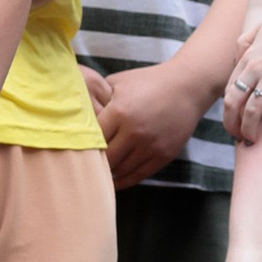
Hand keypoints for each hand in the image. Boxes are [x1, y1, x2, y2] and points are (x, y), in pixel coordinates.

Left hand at [84, 57, 204, 189]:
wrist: (187, 87)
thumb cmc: (148, 81)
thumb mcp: (119, 82)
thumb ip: (98, 98)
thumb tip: (77, 113)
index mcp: (119, 112)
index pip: (91, 137)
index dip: (82, 143)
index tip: (75, 148)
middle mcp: (134, 131)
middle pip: (105, 158)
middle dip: (94, 161)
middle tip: (84, 165)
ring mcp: (150, 145)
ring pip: (120, 170)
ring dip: (109, 173)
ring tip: (98, 173)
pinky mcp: (164, 155)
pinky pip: (138, 175)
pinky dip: (124, 180)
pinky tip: (115, 180)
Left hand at [220, 0, 261, 145]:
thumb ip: (247, 41)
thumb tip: (238, 57)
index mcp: (248, 57)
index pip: (230, 89)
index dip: (229, 110)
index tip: (233, 121)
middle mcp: (256, 68)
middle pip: (234, 102)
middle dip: (232, 123)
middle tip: (236, 136)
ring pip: (253, 110)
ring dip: (249, 129)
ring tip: (251, 140)